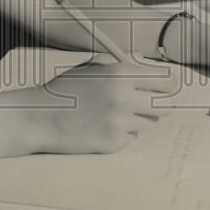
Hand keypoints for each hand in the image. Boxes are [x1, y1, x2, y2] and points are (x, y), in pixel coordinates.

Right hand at [19, 62, 173, 153]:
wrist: (39, 117)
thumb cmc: (66, 89)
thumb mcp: (93, 66)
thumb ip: (122, 66)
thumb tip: (152, 69)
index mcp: (120, 74)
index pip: (164, 81)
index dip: (168, 85)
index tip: (169, 88)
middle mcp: (123, 98)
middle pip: (164, 105)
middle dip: (159, 103)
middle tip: (150, 103)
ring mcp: (119, 123)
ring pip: (149, 123)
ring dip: (139, 118)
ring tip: (115, 113)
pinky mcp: (113, 143)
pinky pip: (131, 138)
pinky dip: (122, 133)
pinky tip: (102, 126)